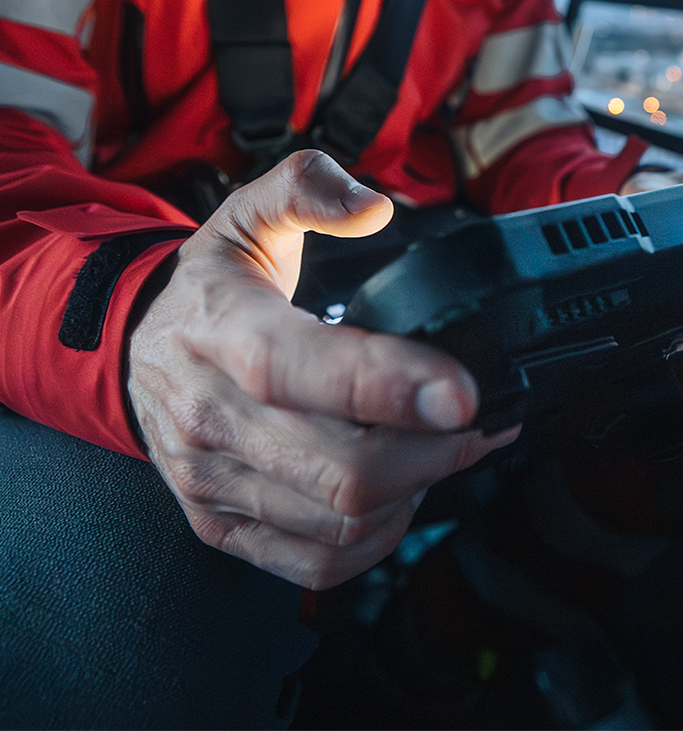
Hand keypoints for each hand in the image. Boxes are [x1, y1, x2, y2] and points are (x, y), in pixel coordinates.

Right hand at [127, 150, 518, 589]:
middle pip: (338, 469)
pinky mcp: (220, 525)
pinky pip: (316, 561)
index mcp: (218, 330)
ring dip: (416, 490)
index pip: (296, 368)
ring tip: (444, 448)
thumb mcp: (249, 216)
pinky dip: (377, 537)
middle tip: (474, 421)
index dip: (386, 384)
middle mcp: (207, 416)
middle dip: (432, 452)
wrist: (139, 352)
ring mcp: (211, 481)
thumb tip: (373, 208)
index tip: (463, 393)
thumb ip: (306, 188)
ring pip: (339, 520)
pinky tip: (398, 495)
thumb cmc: (210, 288)